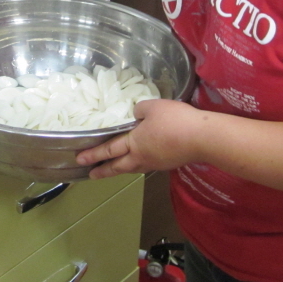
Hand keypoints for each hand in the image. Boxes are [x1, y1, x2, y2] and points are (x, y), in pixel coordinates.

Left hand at [76, 98, 202, 179]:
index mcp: (134, 143)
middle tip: (91, 174)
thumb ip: (139, 110)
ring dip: (120, 169)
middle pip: (117, 166)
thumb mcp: (153, 107)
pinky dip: (136, 165)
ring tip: (113, 169)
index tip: (80, 159)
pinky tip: (139, 160)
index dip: (94, 153)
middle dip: (103, 170)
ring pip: (132, 168)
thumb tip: (135, 115)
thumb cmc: (175, 120)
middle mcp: (141, 157)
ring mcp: (155, 163)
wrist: (202, 138)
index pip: (109, 149)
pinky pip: (145, 166)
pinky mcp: (167, 163)